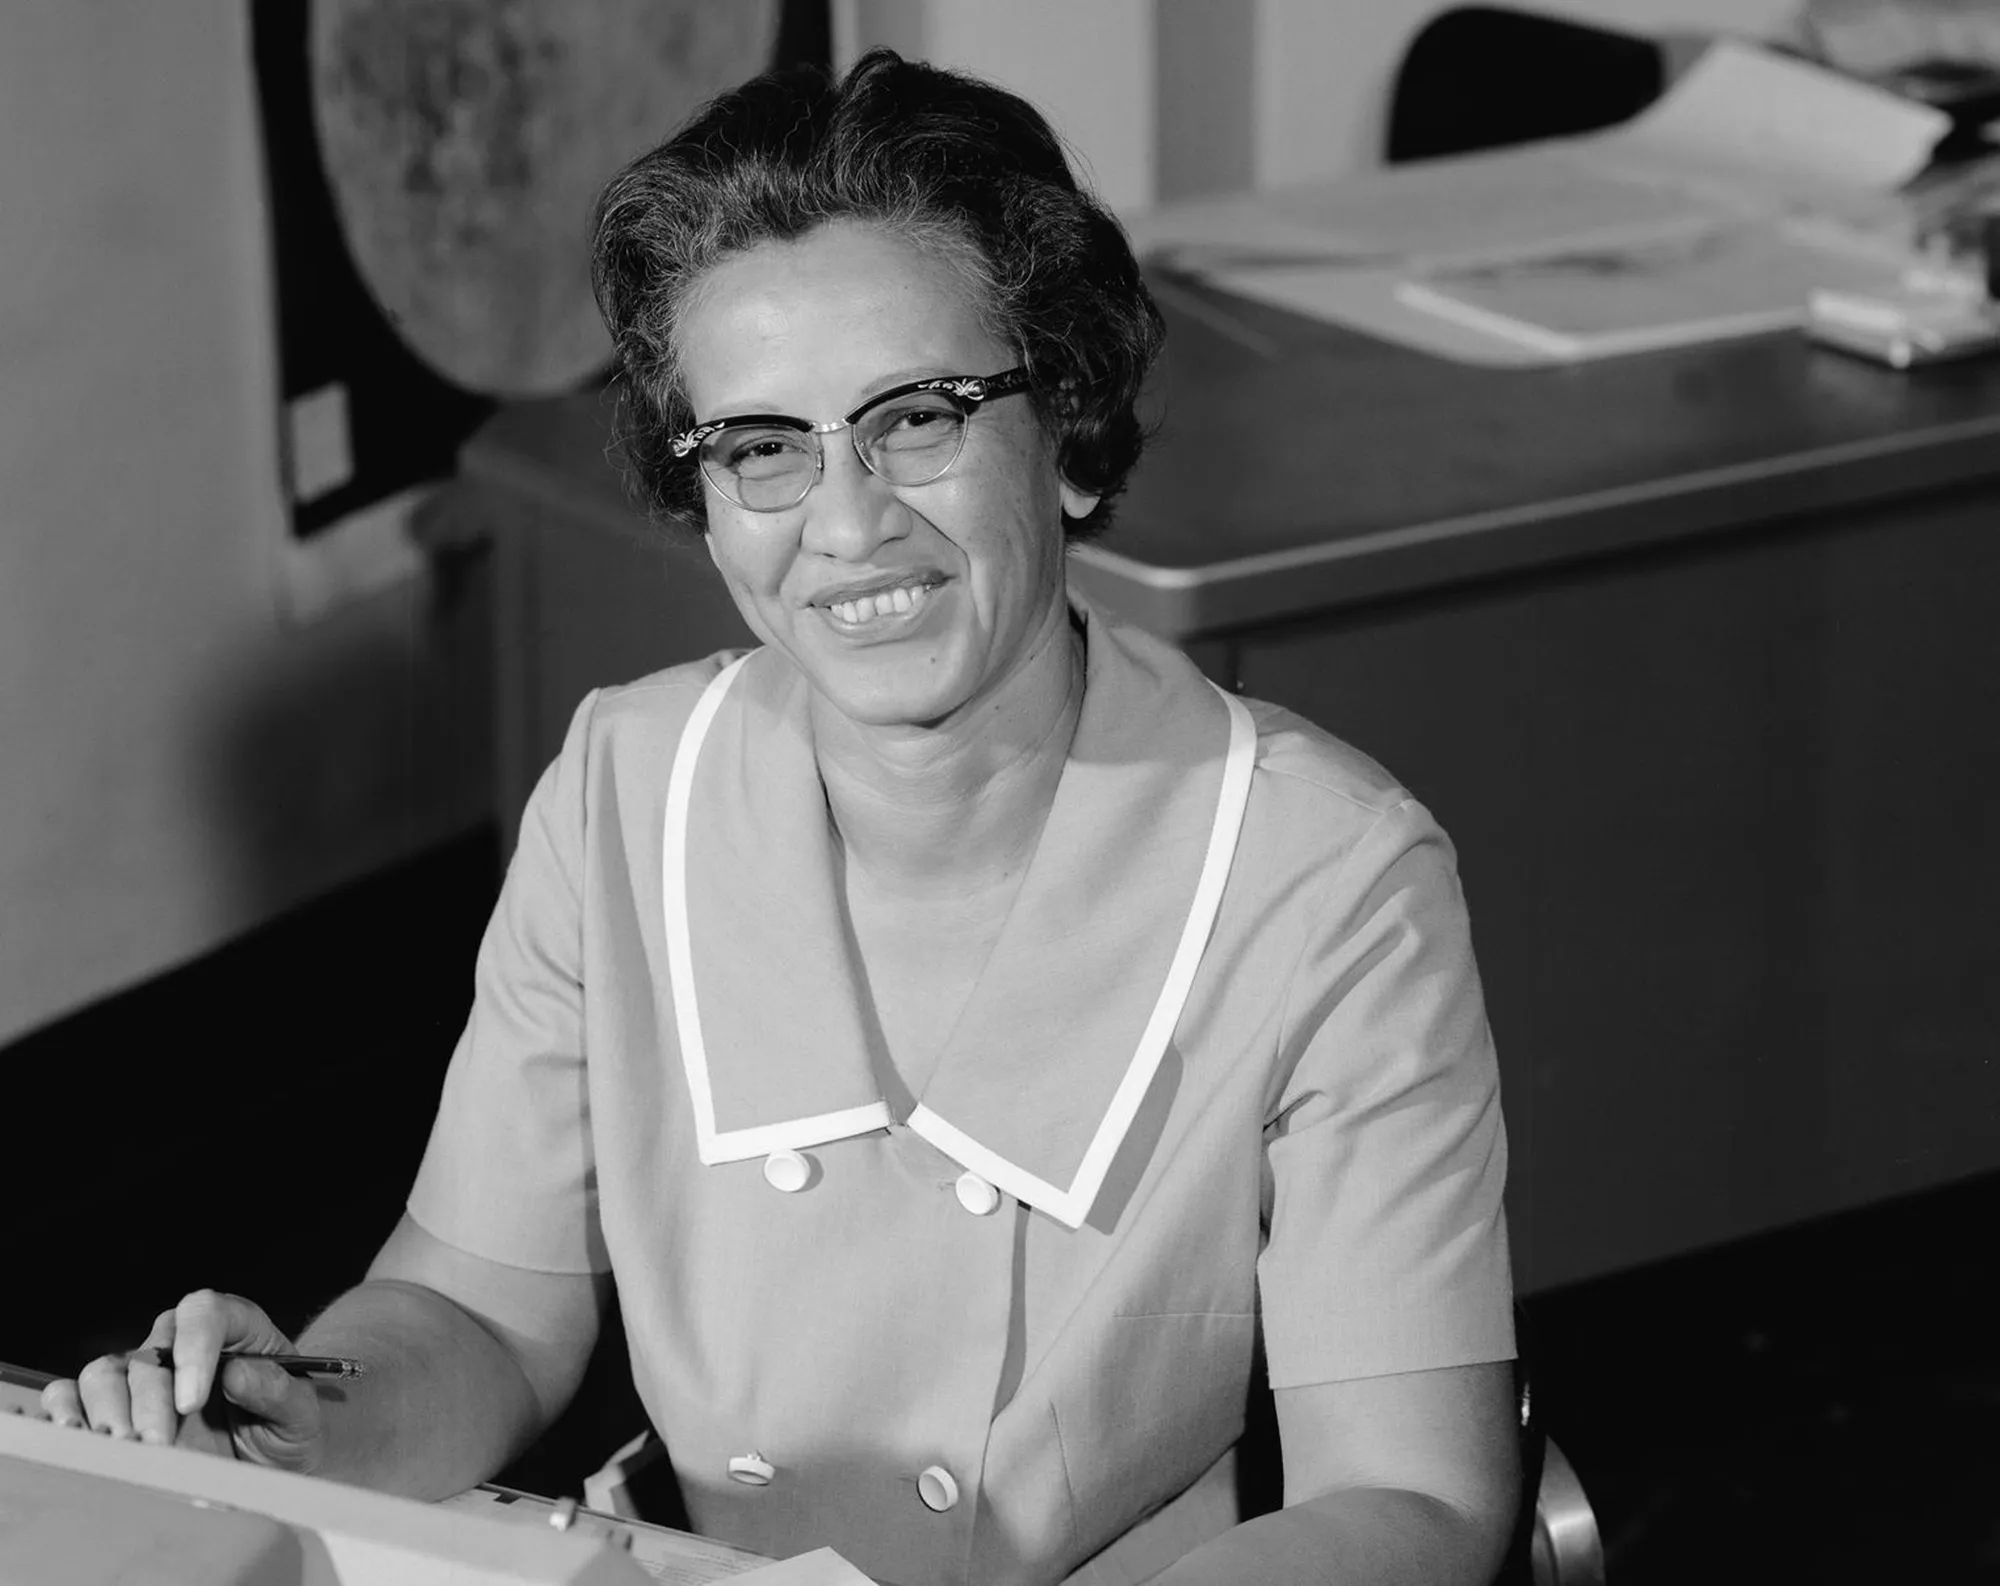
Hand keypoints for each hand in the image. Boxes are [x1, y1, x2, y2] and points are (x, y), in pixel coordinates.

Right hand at [40, 1290, 326, 1473]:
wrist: (271, 1455)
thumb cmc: (290, 1425)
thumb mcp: (302, 1414)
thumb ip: (278, 1392)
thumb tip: (238, 1374)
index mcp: (235, 1327)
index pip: (205, 1312)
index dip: (194, 1350)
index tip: (191, 1402)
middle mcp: (182, 1341)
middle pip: (150, 1354)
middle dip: (150, 1403)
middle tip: (156, 1448)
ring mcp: (144, 1370)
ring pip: (104, 1372)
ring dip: (105, 1412)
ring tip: (121, 1452)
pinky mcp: (115, 1403)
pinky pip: (74, 1394)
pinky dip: (65, 1412)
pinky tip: (75, 1440)